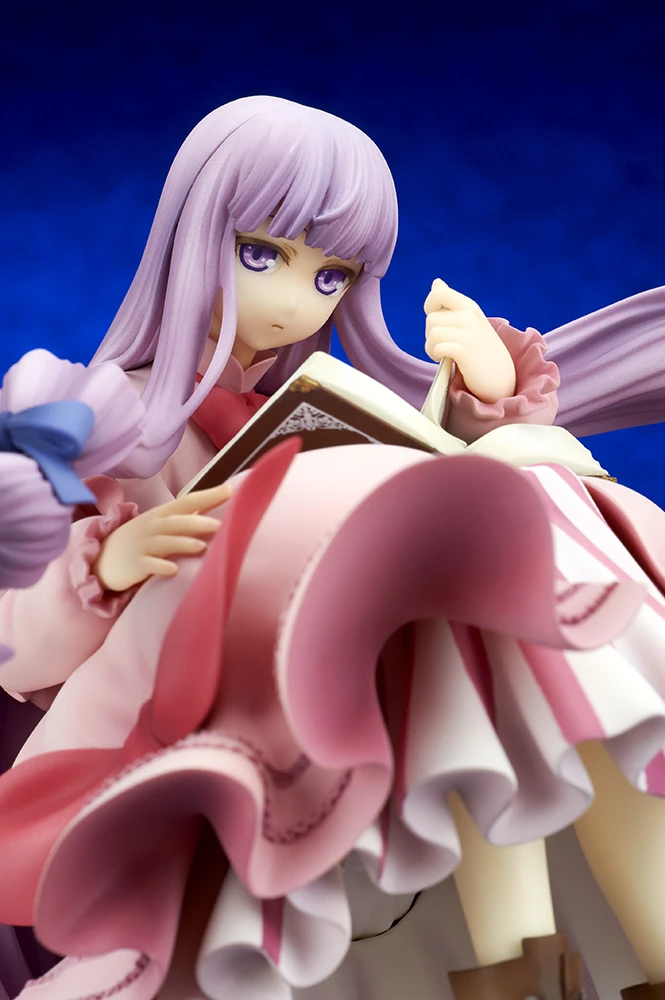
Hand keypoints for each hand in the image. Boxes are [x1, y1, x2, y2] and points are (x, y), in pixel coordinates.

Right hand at [93, 484, 231, 592]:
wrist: (103, 558)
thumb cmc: (141, 541)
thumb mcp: (160, 525)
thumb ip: (185, 519)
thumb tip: (218, 513)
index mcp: (161, 515)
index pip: (187, 502)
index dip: (207, 496)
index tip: (230, 491)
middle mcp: (151, 527)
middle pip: (175, 522)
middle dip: (197, 522)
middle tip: (220, 526)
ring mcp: (141, 545)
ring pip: (163, 542)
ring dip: (182, 543)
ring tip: (202, 546)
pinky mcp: (134, 565)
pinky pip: (147, 565)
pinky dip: (160, 566)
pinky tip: (174, 570)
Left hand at [424, 279, 515, 402]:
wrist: (500, 377)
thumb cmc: (480, 349)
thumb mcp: (468, 321)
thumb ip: (451, 303)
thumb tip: (436, 283)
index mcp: (470, 306)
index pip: (439, 294)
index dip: (430, 306)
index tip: (436, 320)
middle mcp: (470, 316)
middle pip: (431, 319)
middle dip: (430, 334)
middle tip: (444, 344)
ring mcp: (469, 332)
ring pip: (432, 333)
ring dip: (431, 347)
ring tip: (444, 353)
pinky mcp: (465, 350)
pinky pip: (436, 346)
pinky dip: (435, 354)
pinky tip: (445, 359)